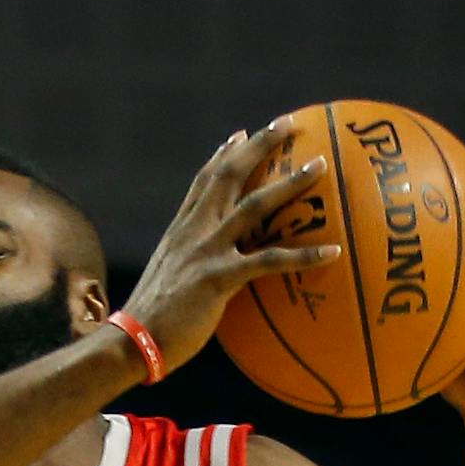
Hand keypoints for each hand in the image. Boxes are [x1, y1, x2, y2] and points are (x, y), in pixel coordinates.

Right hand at [122, 123, 344, 375]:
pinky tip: (332, 251)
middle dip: (260, 144)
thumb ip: (188, 265)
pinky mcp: (219, 278)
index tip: (241, 134)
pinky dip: (304, 255)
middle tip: (289, 123)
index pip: (204, 181)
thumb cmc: (150, 322)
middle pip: (230, 175)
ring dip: (290, 183)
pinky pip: (269, 261)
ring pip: (254, 205)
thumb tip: (204, 273)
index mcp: (181, 229)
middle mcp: (194, 231)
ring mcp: (207, 251)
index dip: (223, 155)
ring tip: (320, 165)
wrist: (132, 342)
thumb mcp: (167, 279)